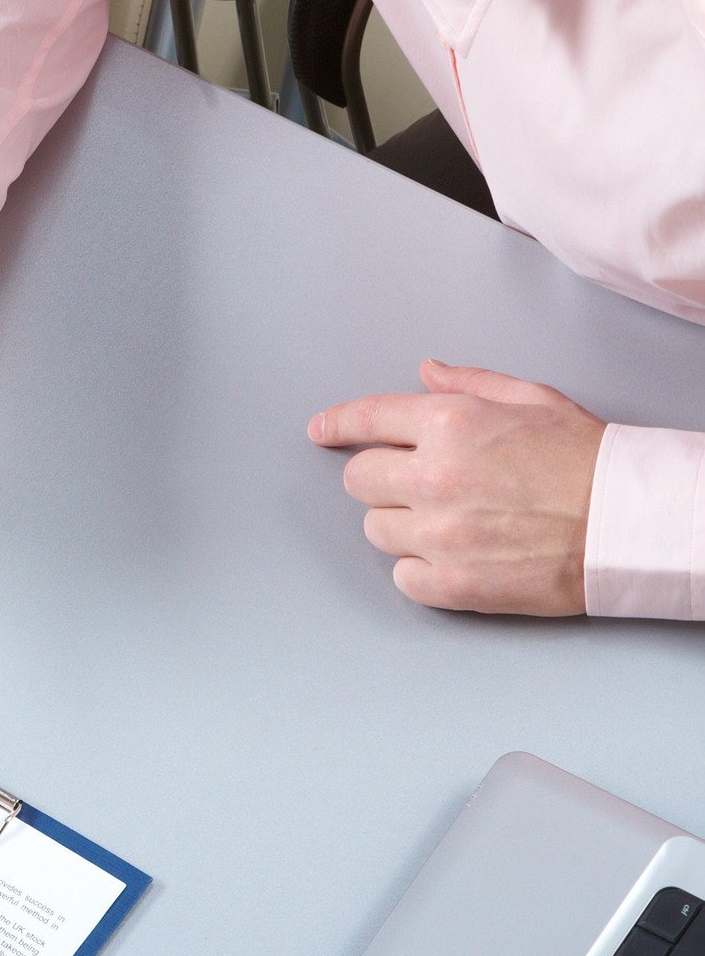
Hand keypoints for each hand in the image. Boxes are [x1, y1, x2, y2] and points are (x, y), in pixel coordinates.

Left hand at [308, 360, 602, 615]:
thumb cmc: (589, 461)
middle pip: (359, 479)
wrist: (633, 524)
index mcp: (451, 424)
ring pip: (377, 529)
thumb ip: (469, 385)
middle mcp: (435, 476)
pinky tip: (455, 558)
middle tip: (421, 485)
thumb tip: (427, 372)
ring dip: (403, 526)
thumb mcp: (532, 400)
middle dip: (382, 479)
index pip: (366, 419)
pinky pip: (402, 577)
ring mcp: (440, 533)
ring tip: (454, 522)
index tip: (321, 432)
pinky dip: (421, 571)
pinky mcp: (454, 583)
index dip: (338, 425)